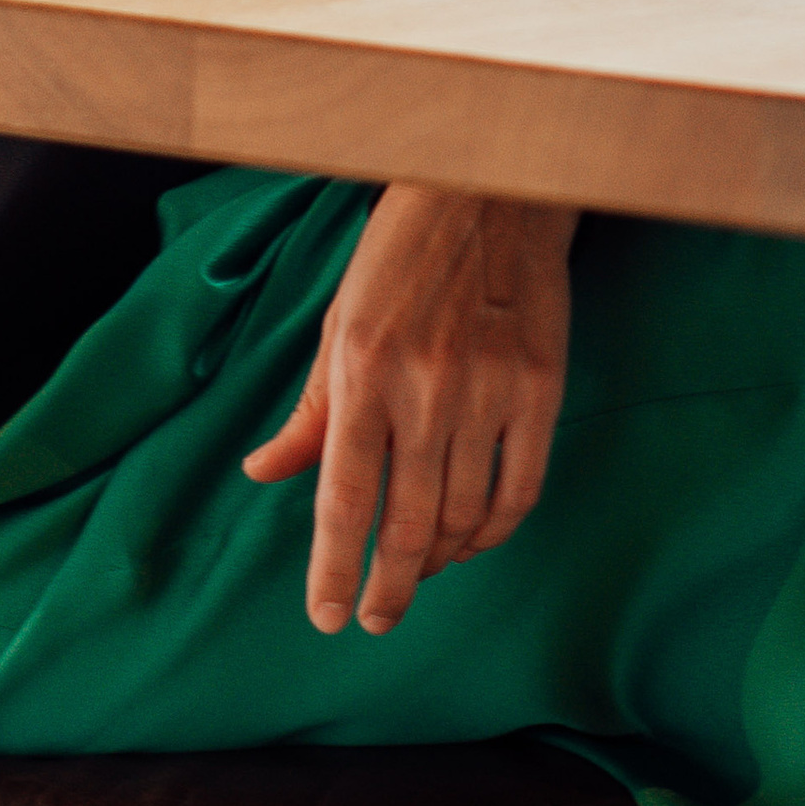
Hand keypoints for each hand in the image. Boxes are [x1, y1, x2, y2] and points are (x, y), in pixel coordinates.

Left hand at [241, 184, 576, 632]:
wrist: (491, 187)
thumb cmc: (402, 252)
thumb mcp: (340, 322)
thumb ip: (310, 409)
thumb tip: (264, 473)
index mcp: (362, 373)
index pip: (343, 500)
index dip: (334, 569)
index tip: (328, 617)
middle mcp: (424, 390)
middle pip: (408, 525)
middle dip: (388, 586)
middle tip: (375, 618)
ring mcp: (489, 390)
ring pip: (466, 515)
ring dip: (441, 560)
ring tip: (422, 571)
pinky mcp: (540, 386)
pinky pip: (520, 487)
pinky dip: (496, 529)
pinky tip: (476, 539)